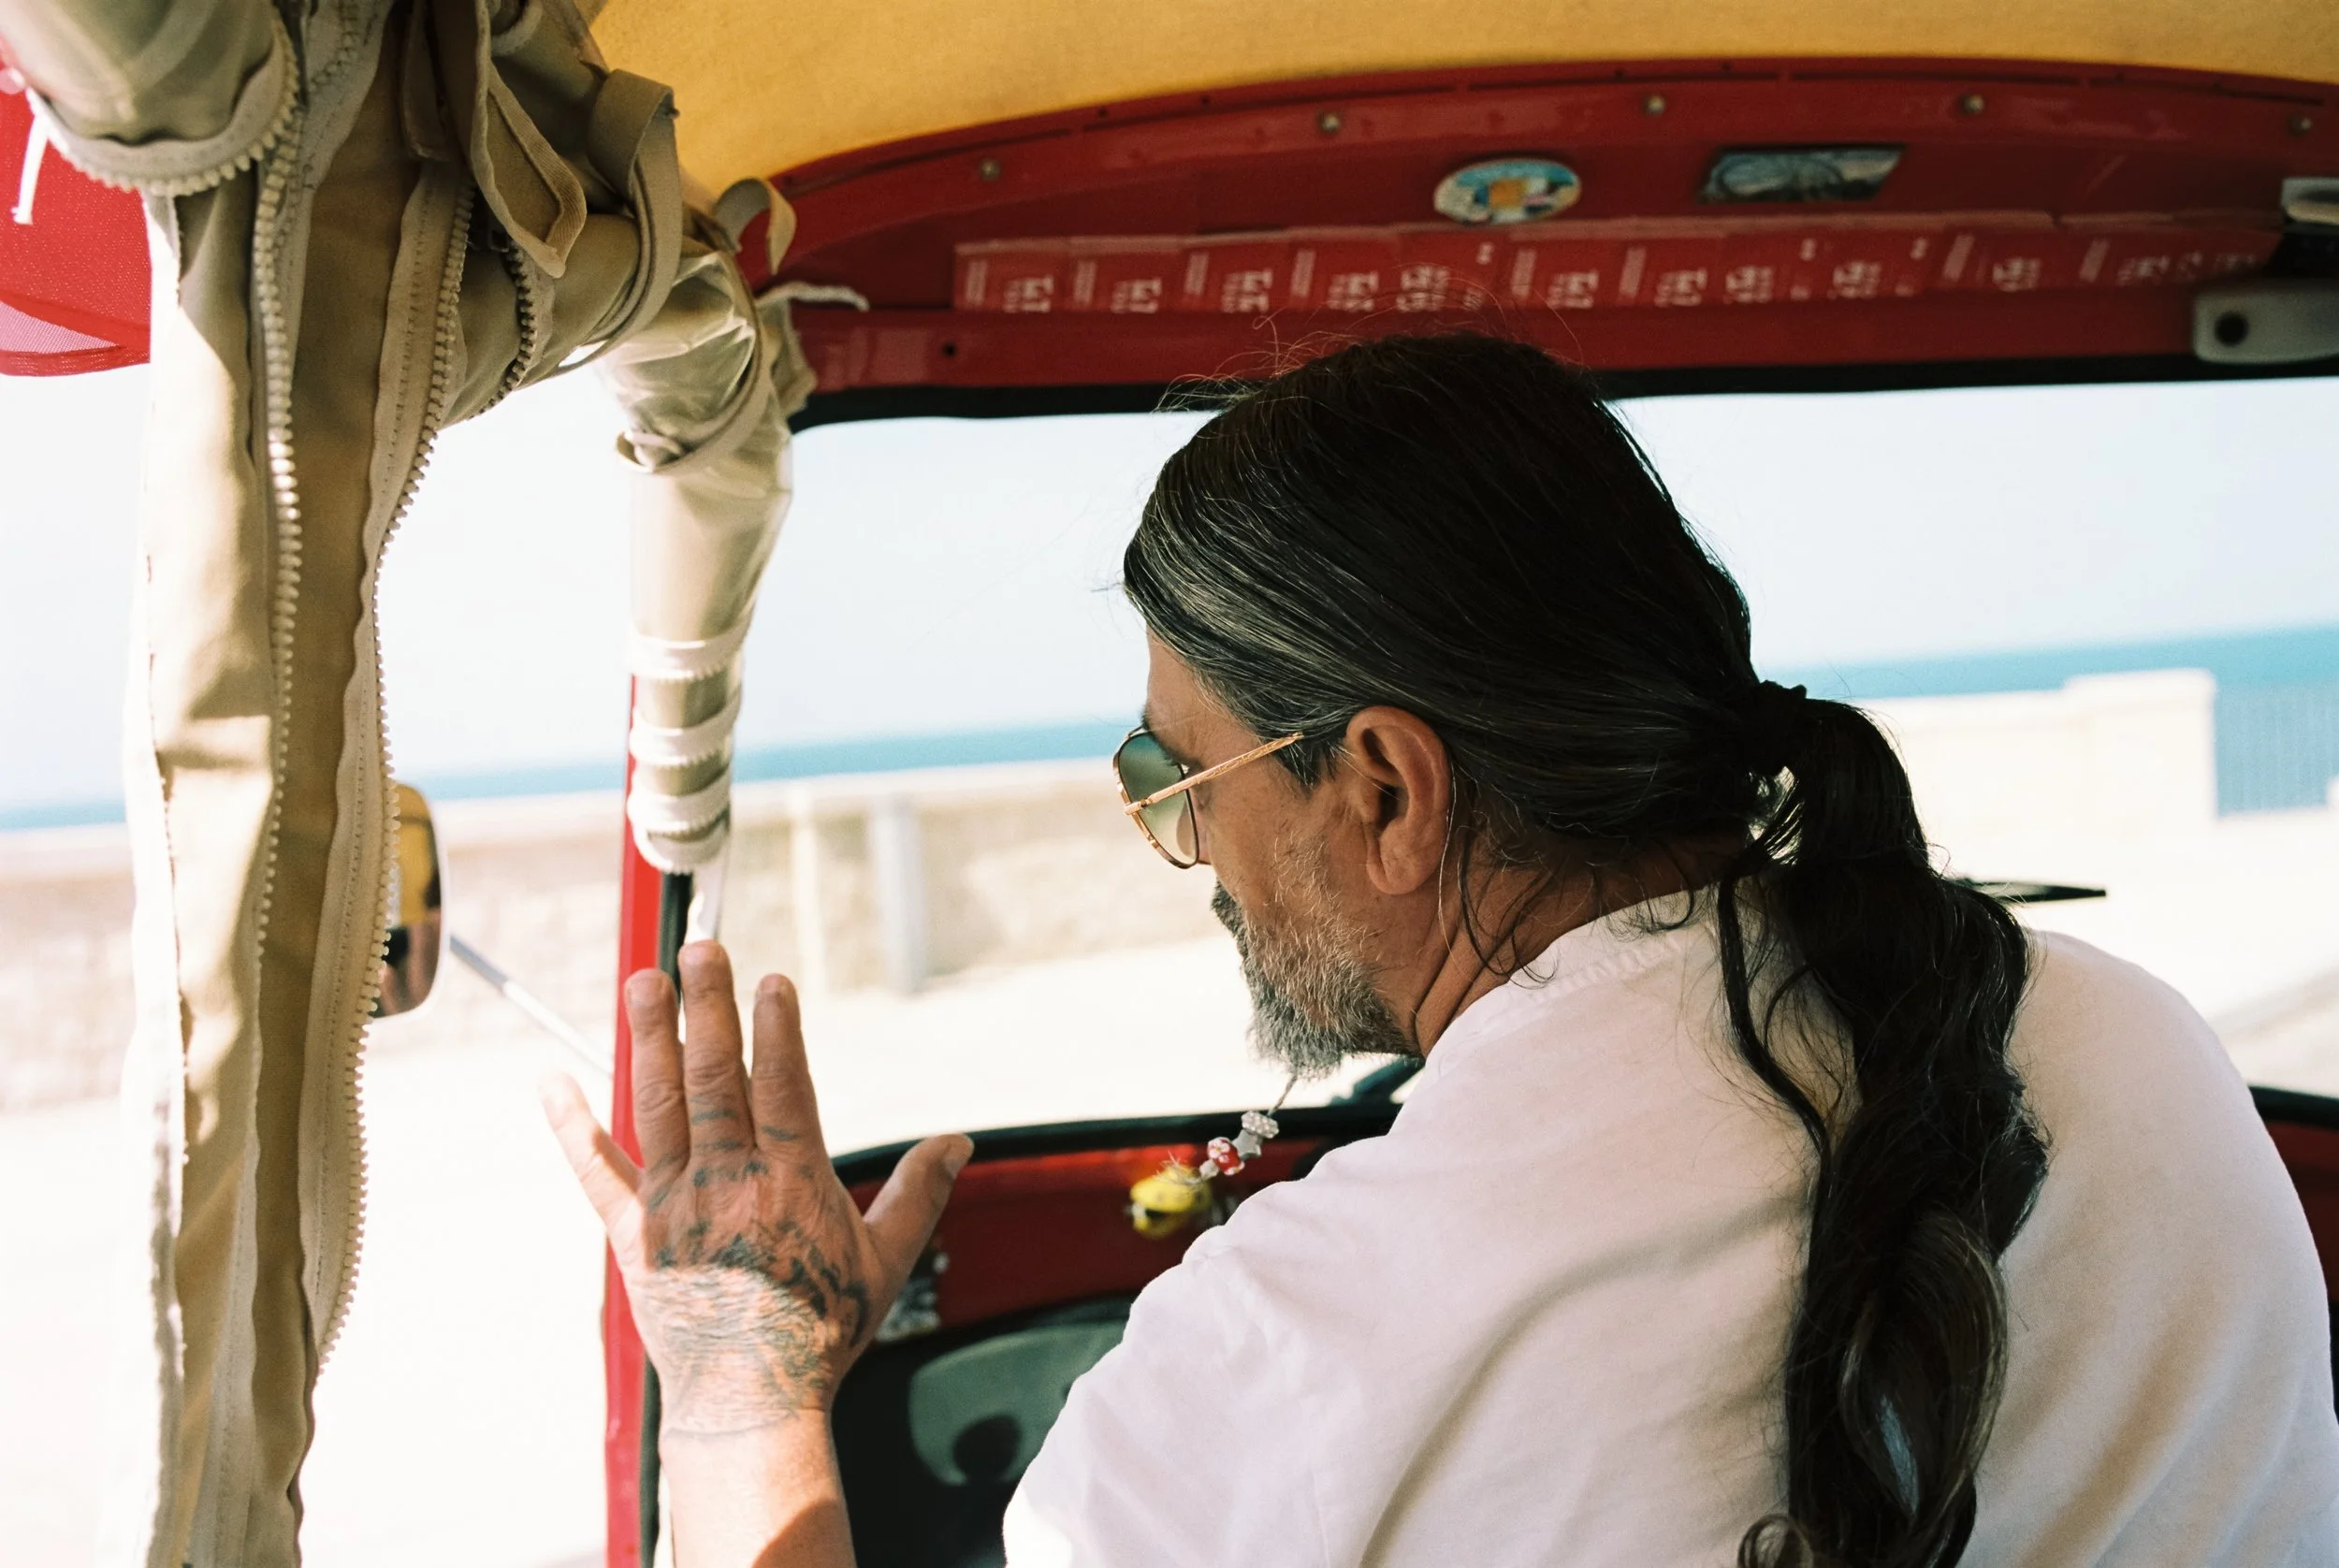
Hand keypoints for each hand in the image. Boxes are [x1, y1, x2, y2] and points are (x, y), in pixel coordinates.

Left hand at [543, 941, 971, 1434]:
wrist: (749, 1399)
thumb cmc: (822, 1329)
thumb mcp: (885, 1259)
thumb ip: (919, 1192)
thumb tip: (960, 1141)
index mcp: (792, 1184)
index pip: (781, 1089)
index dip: (775, 1032)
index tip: (770, 981)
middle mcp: (728, 1184)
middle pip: (713, 1079)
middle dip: (708, 1009)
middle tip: (700, 949)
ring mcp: (675, 1205)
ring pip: (658, 1105)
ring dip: (650, 1038)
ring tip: (644, 979)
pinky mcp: (632, 1234)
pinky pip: (595, 1171)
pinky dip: (572, 1125)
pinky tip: (552, 1080)